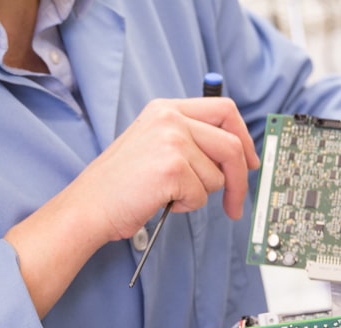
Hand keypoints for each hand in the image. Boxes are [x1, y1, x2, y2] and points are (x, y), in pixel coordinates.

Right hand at [5, 97, 259, 316]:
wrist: (89, 206)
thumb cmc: (120, 185)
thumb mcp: (154, 145)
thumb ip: (191, 140)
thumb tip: (237, 154)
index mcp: (167, 109)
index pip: (225, 110)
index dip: (244, 138)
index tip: (251, 163)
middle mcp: (170, 118)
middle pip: (232, 145)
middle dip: (241, 179)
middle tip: (236, 204)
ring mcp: (171, 141)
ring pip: (217, 176)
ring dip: (199, 194)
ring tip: (167, 193)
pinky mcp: (172, 168)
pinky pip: (202, 195)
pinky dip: (185, 206)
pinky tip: (160, 200)